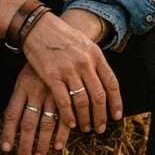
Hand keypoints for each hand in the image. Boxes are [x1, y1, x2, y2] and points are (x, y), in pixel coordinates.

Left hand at [1, 62, 62, 154]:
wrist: (59, 40)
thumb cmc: (40, 61)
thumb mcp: (26, 74)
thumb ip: (21, 95)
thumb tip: (15, 119)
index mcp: (22, 86)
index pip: (12, 114)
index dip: (8, 132)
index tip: (7, 149)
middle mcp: (36, 92)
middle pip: (28, 123)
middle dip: (25, 144)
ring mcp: (52, 94)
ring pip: (46, 124)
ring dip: (42, 143)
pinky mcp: (67, 94)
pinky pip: (64, 118)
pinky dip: (62, 134)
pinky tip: (58, 146)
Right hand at [19, 9, 121, 133]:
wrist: (38, 26)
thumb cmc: (61, 35)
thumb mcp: (84, 43)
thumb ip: (94, 61)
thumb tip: (104, 81)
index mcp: (95, 55)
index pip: (111, 83)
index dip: (116, 102)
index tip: (116, 116)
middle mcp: (85, 63)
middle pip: (98, 95)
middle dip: (101, 115)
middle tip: (100, 128)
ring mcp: (68, 70)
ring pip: (82, 101)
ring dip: (85, 118)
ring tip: (86, 128)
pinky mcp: (51, 76)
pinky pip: (64, 101)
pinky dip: (68, 115)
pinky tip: (70, 123)